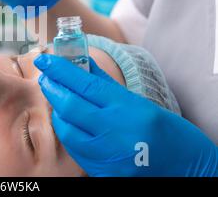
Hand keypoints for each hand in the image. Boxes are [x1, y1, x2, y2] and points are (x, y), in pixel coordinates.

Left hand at [34, 54, 217, 176]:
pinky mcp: (103, 172)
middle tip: (45, 77)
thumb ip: (105, 84)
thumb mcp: (139, 102)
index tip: (45, 60)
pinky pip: (75, 149)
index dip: (61, 70)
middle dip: (52, 88)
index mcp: (127, 108)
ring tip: (56, 98)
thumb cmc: (166, 131)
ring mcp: (108, 155)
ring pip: (67, 129)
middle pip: (71, 105)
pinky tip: (67, 122)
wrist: (187, 168)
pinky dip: (67, 132)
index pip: (85, 84)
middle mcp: (115, 131)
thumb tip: (80, 62)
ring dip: (57, 111)